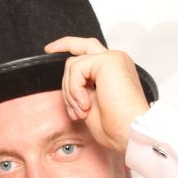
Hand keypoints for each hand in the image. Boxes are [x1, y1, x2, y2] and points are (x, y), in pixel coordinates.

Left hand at [45, 36, 149, 154]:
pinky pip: (76, 70)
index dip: (70, 46)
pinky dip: (74, 90)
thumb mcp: (89, 103)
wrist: (128, 131)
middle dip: (62, 45)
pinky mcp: (108, 61)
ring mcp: (112, 59)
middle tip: (48, 50)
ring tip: (81, 111)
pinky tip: (86, 105)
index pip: (90, 50)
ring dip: (70, 92)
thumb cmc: (114, 125)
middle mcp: (115, 60)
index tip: (50, 49)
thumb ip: (80, 87)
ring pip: (73, 65)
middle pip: (82, 46)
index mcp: (113, 70)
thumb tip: (66, 82)